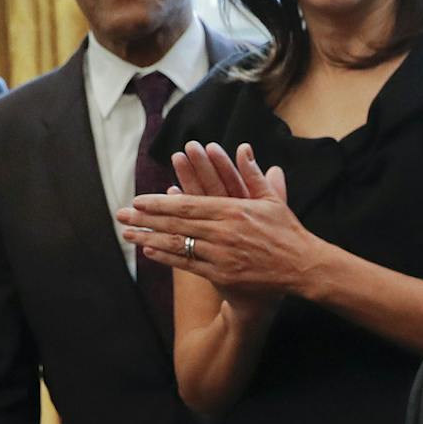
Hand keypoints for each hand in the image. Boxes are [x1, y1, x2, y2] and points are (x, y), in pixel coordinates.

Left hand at [118, 146, 317, 301]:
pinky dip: (167, 258)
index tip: (139, 200)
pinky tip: (150, 252)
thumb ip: (254, 174)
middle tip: (121, 214)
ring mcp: (222, 255)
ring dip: (149, 239)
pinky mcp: (223, 275)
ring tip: (128, 234)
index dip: (160, 203)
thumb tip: (243, 148)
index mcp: (233, 210)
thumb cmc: (286, 233)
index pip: (188, 204)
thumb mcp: (272, 200)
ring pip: (178, 245)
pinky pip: (188, 265)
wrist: (301, 268)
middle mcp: (223, 232)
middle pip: (176, 223)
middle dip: (145, 219)